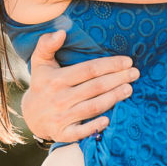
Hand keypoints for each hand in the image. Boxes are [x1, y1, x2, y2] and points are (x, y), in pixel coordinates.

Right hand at [20, 30, 138, 141]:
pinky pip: (81, 132)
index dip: (110, 65)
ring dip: (113, 98)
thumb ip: (46, 45)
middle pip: (95, 87)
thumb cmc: (41, 84)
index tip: (127, 61)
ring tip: (129, 89)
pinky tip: (109, 119)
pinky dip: (95, 127)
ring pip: (93, 107)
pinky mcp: (63, 133)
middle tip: (135, 74)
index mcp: (56, 79)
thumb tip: (61, 32)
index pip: (89, 70)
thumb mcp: (40, 62)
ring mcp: (61, 117)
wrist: (30, 115)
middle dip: (118, 79)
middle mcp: (60, 98)